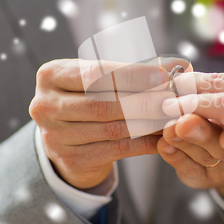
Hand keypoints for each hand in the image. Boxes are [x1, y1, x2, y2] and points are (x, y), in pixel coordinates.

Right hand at [29, 58, 182, 188]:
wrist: (67, 138)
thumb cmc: (90, 98)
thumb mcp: (100, 79)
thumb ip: (133, 71)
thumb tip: (178, 64)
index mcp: (52, 75)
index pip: (96, 73)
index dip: (133, 74)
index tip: (163, 76)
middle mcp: (46, 105)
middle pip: (104, 103)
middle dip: (144, 101)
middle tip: (173, 100)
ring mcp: (54, 136)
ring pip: (112, 129)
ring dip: (148, 123)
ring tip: (172, 117)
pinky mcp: (71, 160)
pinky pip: (116, 150)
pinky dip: (143, 144)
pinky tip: (162, 138)